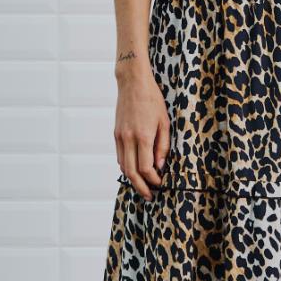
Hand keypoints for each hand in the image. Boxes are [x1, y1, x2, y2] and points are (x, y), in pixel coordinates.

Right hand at [114, 68, 170, 200]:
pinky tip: (135, 170)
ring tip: (143, 187)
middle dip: (141, 187)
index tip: (160, 183)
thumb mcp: (164, 122)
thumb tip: (160, 166)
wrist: (132, 83)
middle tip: (149, 196)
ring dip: (132, 179)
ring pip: (123, 166)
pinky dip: (127, 167)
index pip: (146, 168)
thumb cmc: (152, 100)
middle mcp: (128, 139)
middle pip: (131, 172)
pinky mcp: (116, 134)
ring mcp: (120, 137)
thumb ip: (163, 146)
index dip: (153, 180)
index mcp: (143, 136)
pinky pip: (120, 156)